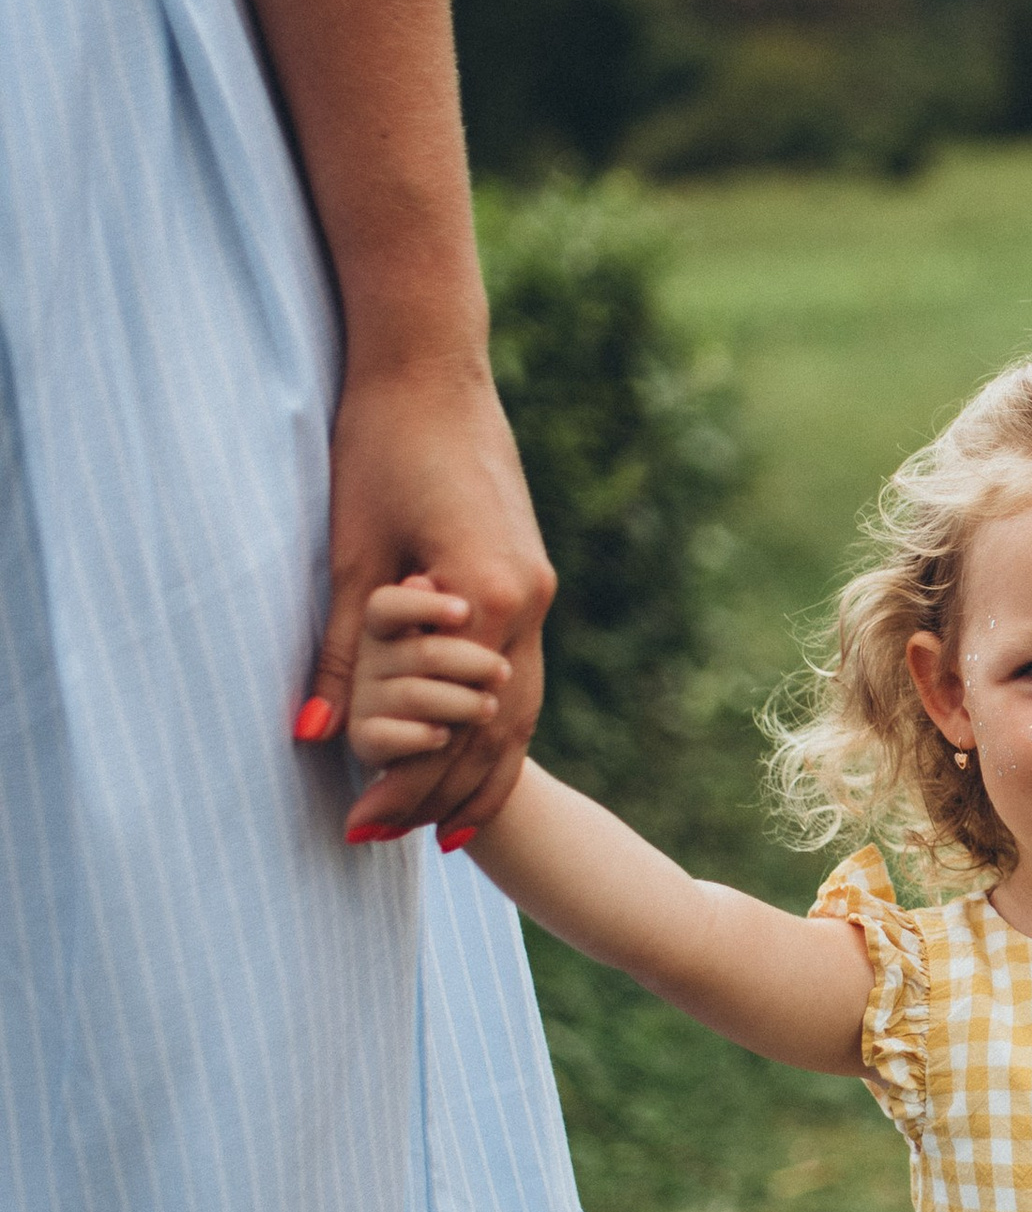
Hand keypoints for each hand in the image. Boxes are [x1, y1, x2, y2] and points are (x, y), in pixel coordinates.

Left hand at [295, 358, 553, 843]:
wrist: (432, 369)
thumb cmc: (379, 447)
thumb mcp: (346, 554)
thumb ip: (340, 652)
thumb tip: (311, 737)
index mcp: (486, 596)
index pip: (452, 722)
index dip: (409, 782)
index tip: (364, 826)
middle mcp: (528, 602)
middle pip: (498, 731)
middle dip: (445, 793)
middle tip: (391, 842)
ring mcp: (539, 591)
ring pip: (522, 711)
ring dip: (482, 773)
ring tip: (444, 832)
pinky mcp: (532, 579)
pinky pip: (522, 675)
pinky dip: (499, 728)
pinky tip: (473, 756)